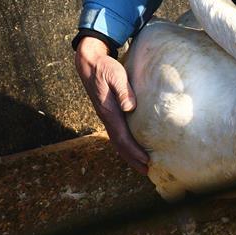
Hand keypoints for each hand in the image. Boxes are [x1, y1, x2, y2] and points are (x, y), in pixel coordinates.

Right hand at [75, 36, 148, 173]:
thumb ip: (123, 90)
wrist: (89, 63)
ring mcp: (106, 116)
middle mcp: (106, 117)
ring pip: (117, 140)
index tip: (146, 161)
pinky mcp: (108, 112)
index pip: (122, 137)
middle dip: (132, 158)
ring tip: (141, 164)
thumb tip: (129, 107)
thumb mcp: (115, 75)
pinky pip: (117, 133)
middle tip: (146, 171)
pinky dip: (125, 144)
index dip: (134, 151)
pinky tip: (132, 146)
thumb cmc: (105, 67)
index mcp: (109, 112)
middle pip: (119, 144)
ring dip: (128, 154)